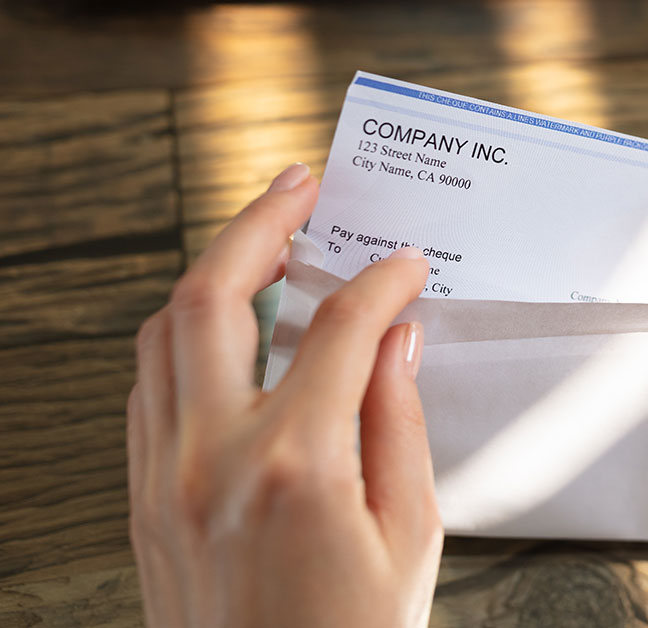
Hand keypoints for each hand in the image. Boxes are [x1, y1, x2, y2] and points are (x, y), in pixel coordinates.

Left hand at [126, 163, 442, 626]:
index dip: (380, 282)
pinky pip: (149, 387)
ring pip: (163, 333)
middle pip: (214, 297)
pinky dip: (184, 337)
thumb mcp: (411, 535)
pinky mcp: (147, 499)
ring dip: (210, 273)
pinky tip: (224, 331)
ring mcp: (167, 477)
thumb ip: (399, 425)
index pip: (340, 330)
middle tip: (297, 187)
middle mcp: (214, 458)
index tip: (403, 266)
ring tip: (259, 247)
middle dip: (258, 224)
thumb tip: (395, 345)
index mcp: (297, 466)